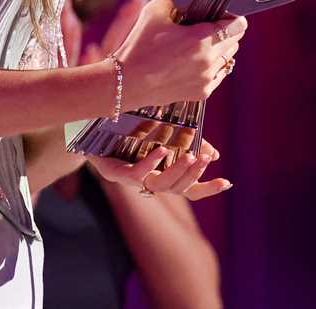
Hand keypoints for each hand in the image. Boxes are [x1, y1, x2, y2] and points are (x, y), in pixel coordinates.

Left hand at [87, 138, 231, 200]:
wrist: (88, 124)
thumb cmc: (126, 130)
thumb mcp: (161, 132)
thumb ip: (187, 143)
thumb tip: (214, 155)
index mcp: (160, 174)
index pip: (188, 189)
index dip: (207, 188)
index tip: (228, 182)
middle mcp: (148, 182)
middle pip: (177, 189)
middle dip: (194, 175)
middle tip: (204, 159)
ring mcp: (131, 180)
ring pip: (160, 186)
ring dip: (178, 172)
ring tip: (191, 156)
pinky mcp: (115, 173)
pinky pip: (136, 174)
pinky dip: (151, 163)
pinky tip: (162, 150)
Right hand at [108, 0, 246, 108]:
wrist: (128, 83)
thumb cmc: (139, 47)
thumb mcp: (153, 13)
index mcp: (200, 39)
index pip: (238, 25)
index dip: (232, 16)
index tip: (221, 13)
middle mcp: (208, 61)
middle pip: (235, 41)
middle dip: (225, 31)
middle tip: (207, 27)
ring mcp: (207, 79)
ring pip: (228, 58)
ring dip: (220, 49)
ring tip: (199, 44)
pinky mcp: (202, 92)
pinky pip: (219, 75)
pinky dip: (212, 67)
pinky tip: (195, 61)